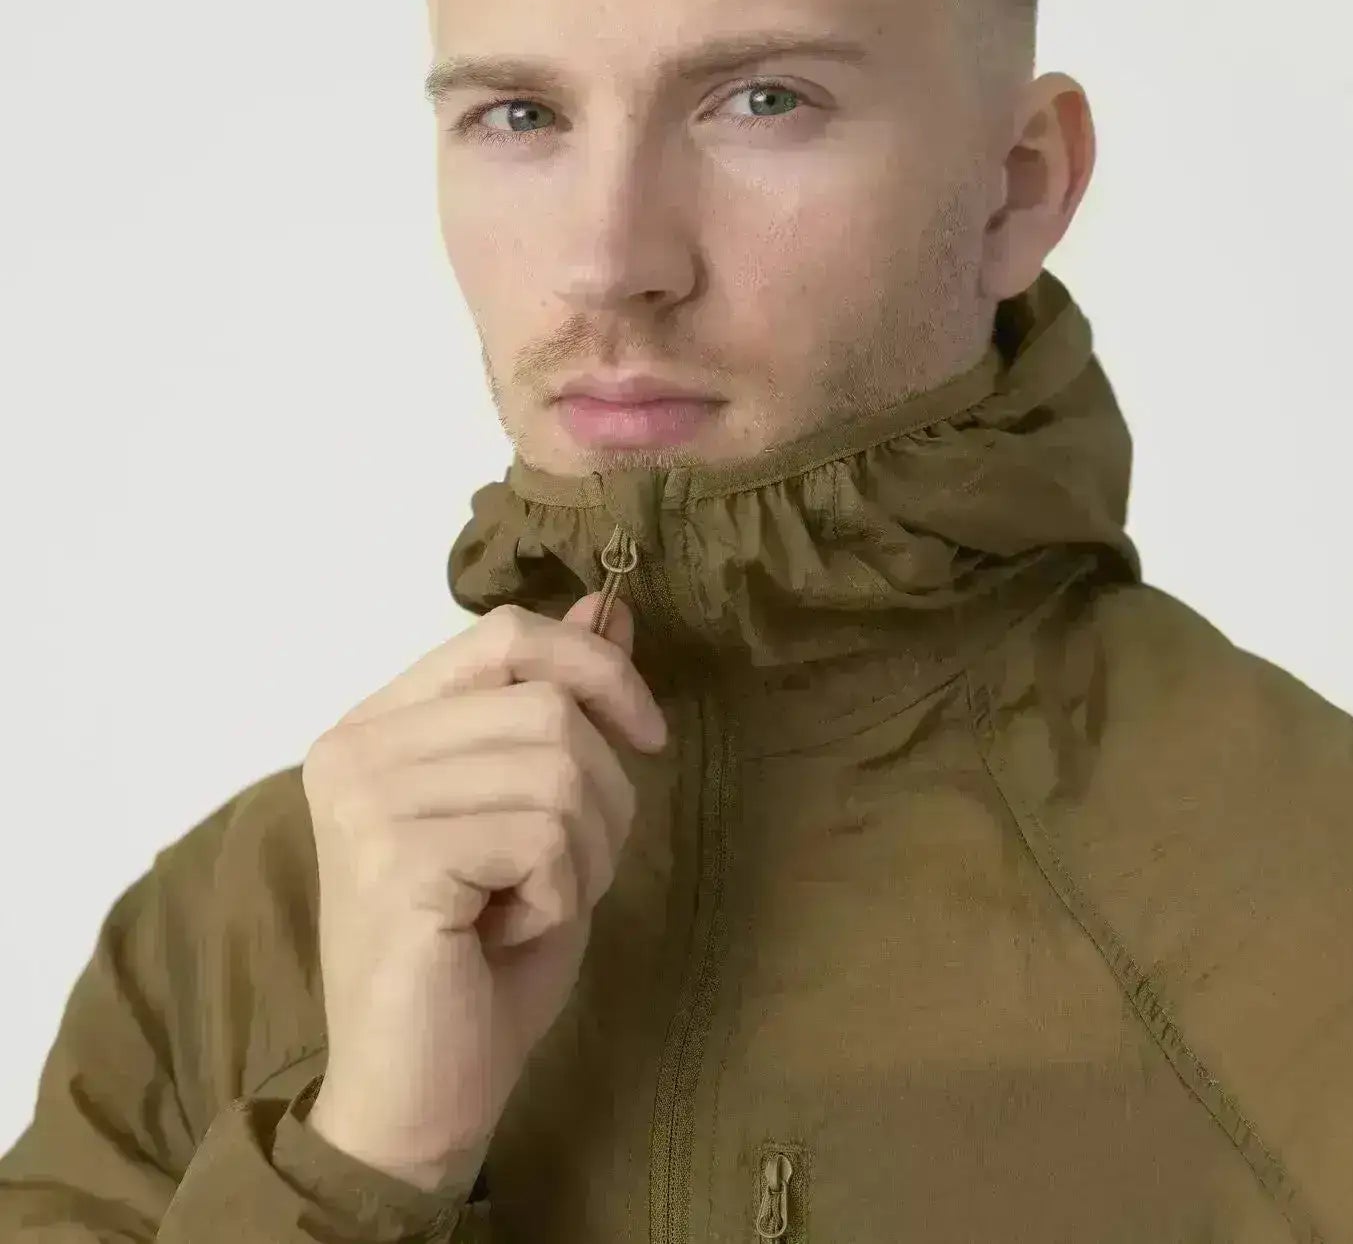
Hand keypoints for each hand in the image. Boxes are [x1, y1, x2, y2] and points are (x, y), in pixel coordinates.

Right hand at [300, 592, 668, 1193]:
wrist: (417, 1093)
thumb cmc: (480, 955)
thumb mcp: (537, 808)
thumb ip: (557, 703)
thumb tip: (606, 607)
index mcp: (378, 723)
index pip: (505, 635)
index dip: (599, 669)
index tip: (649, 733)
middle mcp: (356, 747)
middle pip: (549, 705)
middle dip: (605, 793)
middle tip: (567, 872)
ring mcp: (366, 800)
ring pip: (560, 768)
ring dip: (587, 851)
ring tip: (532, 904)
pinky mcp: (394, 858)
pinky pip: (546, 836)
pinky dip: (562, 892)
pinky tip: (505, 932)